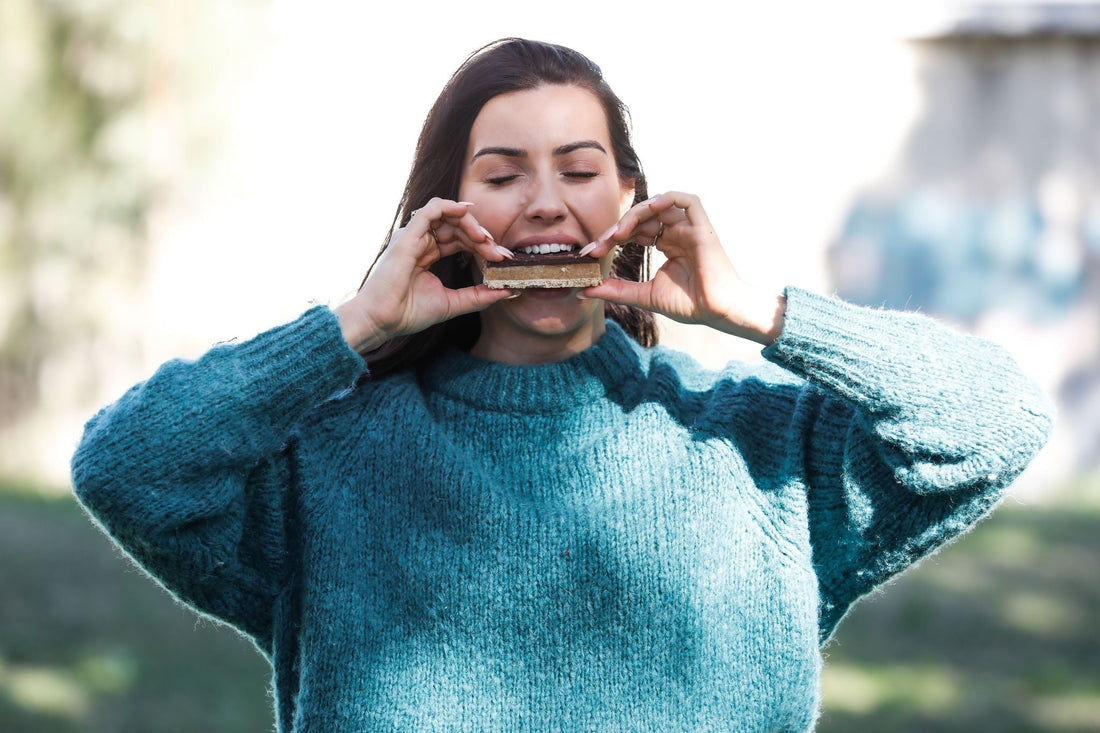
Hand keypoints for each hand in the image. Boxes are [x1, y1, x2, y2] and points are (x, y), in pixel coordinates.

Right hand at [336, 199, 514, 352]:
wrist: (382, 320)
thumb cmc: (409, 313)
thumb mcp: (453, 303)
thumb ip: (479, 296)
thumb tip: (509, 291)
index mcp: (428, 254)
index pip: (461, 240)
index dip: (483, 246)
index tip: (503, 260)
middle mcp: (421, 242)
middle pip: (458, 227)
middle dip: (482, 237)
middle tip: (500, 254)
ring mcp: (414, 236)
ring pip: (448, 215)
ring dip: (472, 224)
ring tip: (487, 241)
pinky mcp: (409, 235)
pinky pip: (432, 210)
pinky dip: (452, 208)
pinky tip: (469, 214)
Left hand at [579, 192, 785, 344]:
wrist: (717, 311)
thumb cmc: (689, 304)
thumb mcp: (646, 295)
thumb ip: (617, 290)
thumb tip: (584, 291)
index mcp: (667, 245)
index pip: (633, 232)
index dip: (610, 239)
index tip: (589, 254)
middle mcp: (677, 232)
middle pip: (640, 218)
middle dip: (615, 230)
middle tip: (595, 247)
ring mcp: (689, 227)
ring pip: (657, 206)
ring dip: (633, 216)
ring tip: (616, 235)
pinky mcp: (702, 226)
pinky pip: (686, 200)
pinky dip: (666, 198)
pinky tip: (648, 209)